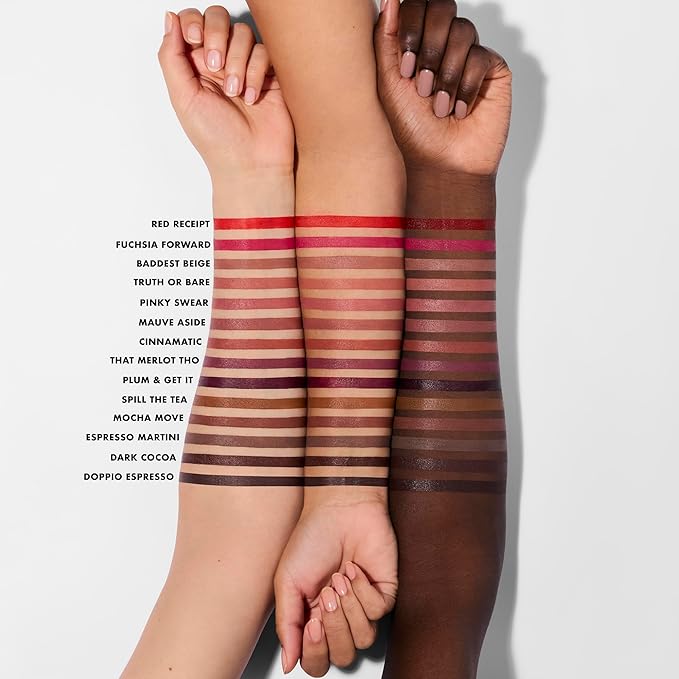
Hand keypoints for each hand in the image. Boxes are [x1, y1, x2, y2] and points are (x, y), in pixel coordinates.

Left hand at [158, 7, 292, 179]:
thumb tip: (169, 18)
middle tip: (216, 67)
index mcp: (195, 65)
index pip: (192, 22)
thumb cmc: (216, 140)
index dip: (193, 22)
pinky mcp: (271, 75)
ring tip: (235, 93)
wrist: (250, 164)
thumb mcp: (183, 98)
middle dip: (217, 36)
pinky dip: (257, 73)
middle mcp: (221, 61)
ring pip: (243, 34)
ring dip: (237, 62)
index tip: (195, 41)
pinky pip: (265, 53)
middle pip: (219, 18)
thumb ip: (171, 57)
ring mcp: (247, 67)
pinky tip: (253, 98)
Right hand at [274, 496, 397, 673]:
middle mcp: (340, 617)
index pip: (317, 661)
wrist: (339, 508)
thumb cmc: (311, 539)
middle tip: (326, 595)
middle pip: (343, 655)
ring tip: (339, 579)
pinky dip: (363, 591)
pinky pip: (378, 611)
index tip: (311, 623)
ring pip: (363, 639)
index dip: (314, 651)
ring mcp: (363, 605)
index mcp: (314, 618)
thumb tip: (288, 665)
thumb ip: (287, 625)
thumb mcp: (287, 582)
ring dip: (349, 607)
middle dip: (334, 627)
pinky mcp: (384, 592)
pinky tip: (354, 570)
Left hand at [375, 0, 511, 176]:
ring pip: (463, 32)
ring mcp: (470, 55)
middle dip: (430, 47)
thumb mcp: (388, 83)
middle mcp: (444, 45)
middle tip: (422, 86)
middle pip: (443, 7)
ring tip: (439, 107)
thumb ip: (386, 39)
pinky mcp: (494, 71)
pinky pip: (482, 57)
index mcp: (416, 43)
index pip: (418, 4)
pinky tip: (460, 111)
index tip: (406, 67)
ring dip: (446, 74)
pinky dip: (466, 87)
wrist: (440, 164)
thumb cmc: (412, 131)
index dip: (412, 27)